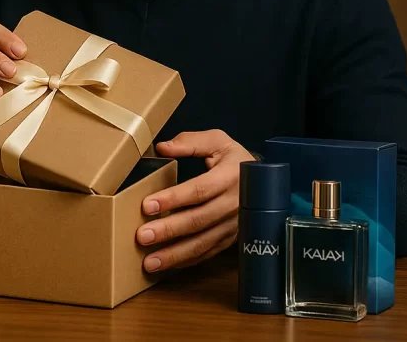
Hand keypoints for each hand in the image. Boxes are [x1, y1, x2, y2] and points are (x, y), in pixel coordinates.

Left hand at [137, 130, 255, 272]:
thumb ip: (190, 142)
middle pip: (199, 220)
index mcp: (230, 177)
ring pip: (203, 242)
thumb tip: (163, 147)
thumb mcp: (218, 141)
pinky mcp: (230, 239)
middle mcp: (234, 204)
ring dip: (175, 254)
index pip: (199, 190)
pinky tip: (167, 266)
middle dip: (169, 230)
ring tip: (149, 262)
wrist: (264, 182)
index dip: (173, 198)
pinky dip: (186, 261)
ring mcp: (233, 225)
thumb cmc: (234, 159)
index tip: (147, 205)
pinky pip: (207, 253)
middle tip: (142, 236)